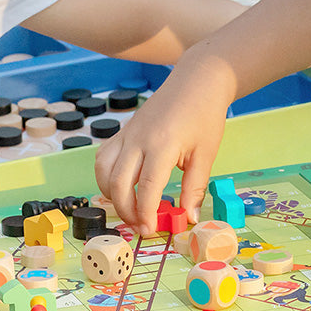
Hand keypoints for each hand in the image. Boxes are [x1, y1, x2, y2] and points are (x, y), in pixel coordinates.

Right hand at [94, 57, 235, 233]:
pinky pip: (104, 156)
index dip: (146, 213)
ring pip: (104, 170)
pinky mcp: (123, 130)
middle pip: (119, 182)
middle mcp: (138, 138)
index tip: (151, 230)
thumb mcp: (206, 154)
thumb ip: (195, 187)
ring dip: (112, 194)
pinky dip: (106, 176)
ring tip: (130, 208)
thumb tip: (188, 217)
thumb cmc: (205, 115)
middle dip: (126, 210)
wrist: (197, 81)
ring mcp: (127, 133)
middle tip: (140, 226)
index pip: (146, 187)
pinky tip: (121, 186)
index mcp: (162, 144)